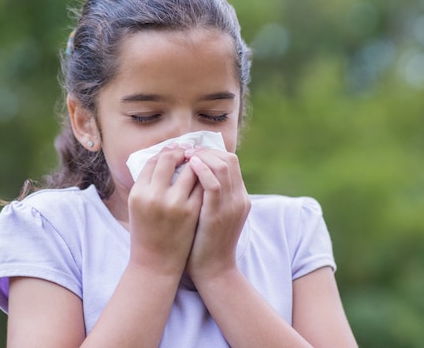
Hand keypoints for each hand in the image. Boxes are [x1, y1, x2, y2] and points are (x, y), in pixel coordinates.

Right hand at [127, 146, 203, 276]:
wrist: (156, 264)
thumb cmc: (146, 233)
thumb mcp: (139, 207)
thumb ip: (148, 184)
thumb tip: (164, 158)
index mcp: (138, 192)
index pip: (152, 161)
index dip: (164, 152)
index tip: (173, 150)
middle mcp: (153, 195)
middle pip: (169, 159)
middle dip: (180, 152)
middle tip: (187, 151)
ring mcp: (174, 203)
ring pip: (190, 168)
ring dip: (195, 162)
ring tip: (198, 163)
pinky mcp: (191, 212)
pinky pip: (203, 185)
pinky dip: (205, 178)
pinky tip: (206, 179)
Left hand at [184, 148, 250, 281]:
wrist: (213, 272)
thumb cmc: (205, 243)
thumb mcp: (211, 214)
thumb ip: (207, 195)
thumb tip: (189, 174)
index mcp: (239, 197)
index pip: (230, 161)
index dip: (210, 151)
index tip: (190, 151)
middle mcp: (239, 198)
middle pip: (228, 159)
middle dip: (205, 150)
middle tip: (185, 150)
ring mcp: (231, 206)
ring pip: (222, 166)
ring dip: (202, 156)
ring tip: (184, 155)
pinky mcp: (218, 214)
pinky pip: (214, 184)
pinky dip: (202, 170)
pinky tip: (189, 165)